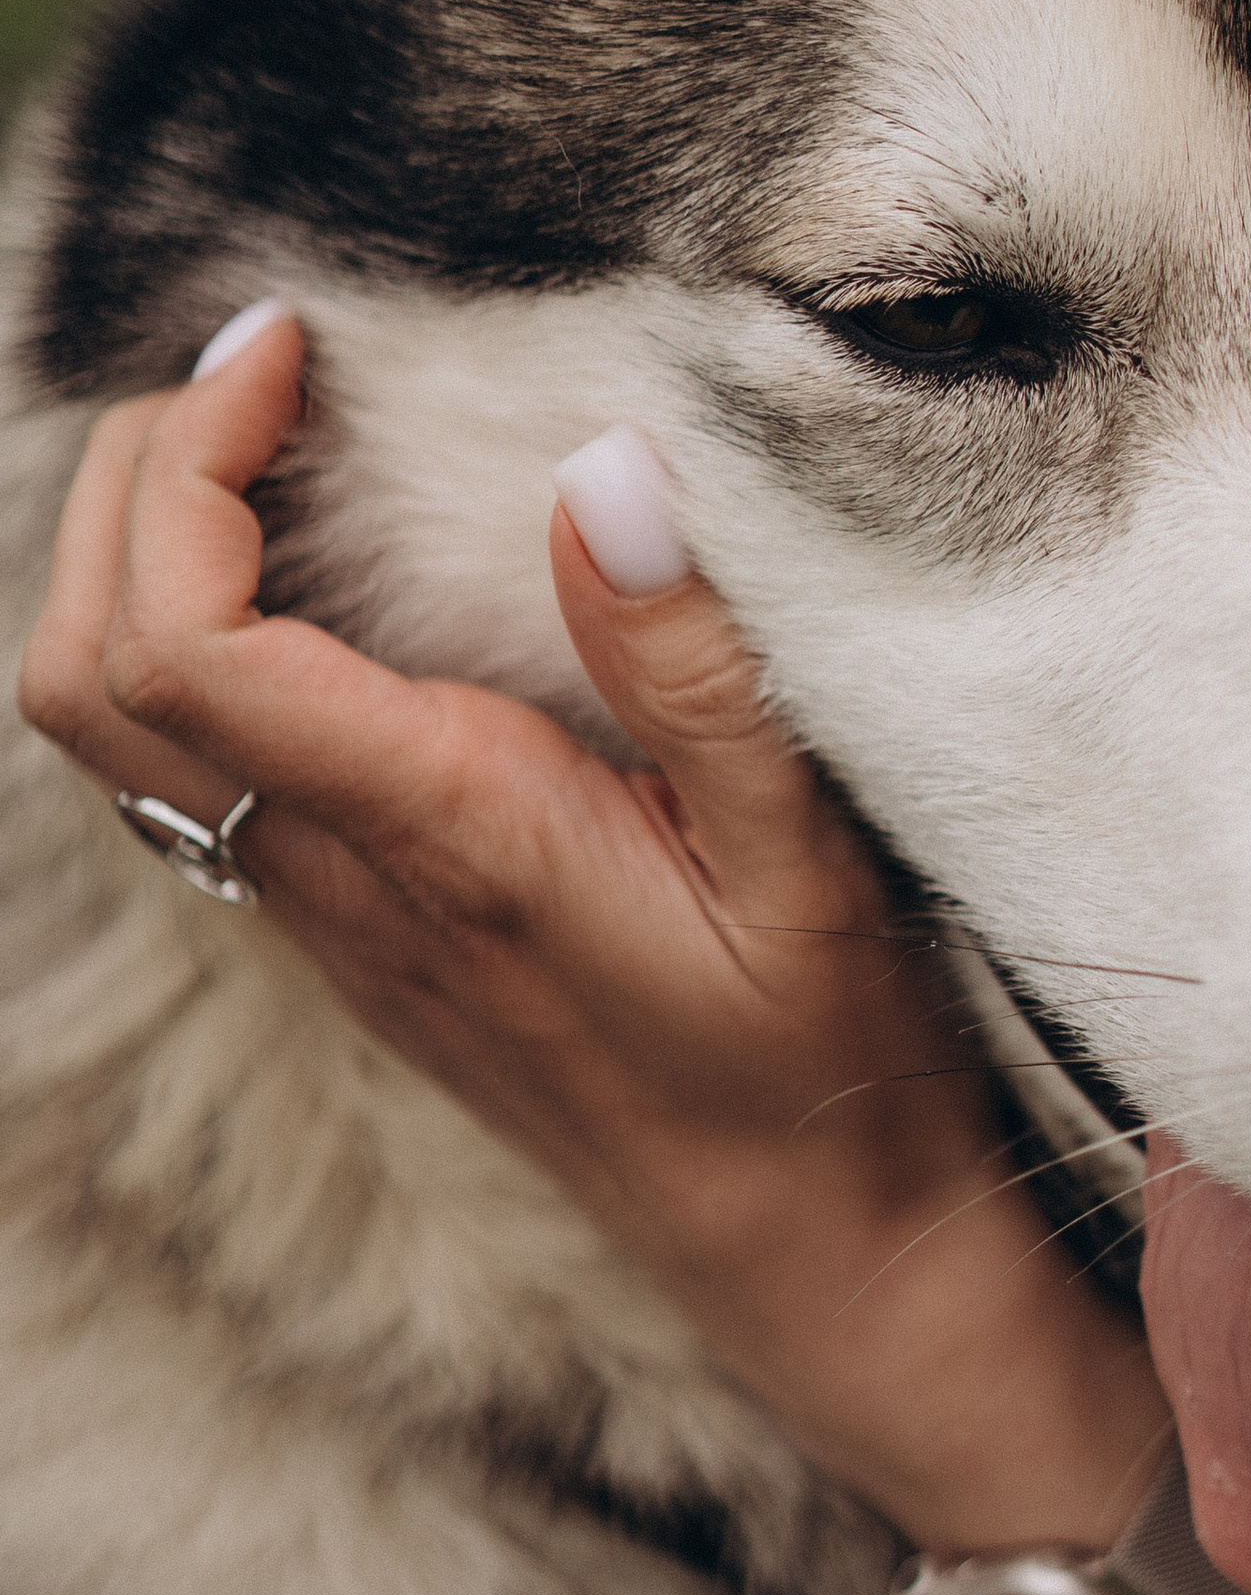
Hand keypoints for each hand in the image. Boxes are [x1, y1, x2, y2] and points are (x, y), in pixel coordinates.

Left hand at [17, 306, 1167, 1553]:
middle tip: (254, 371)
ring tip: (257, 446)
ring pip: (107, 737)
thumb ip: (695, 670)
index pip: (187, 645)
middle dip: (126, 489)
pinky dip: (182, 637)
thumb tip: (605, 469)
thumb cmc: (821, 1064)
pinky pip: (186, 773)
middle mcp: (347, 883)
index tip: (290, 346)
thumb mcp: (804, 860)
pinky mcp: (354, 933)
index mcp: (444, 837)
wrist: (807, 1249)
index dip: (192, 470)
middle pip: (85, 677)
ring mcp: (333, 918)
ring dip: (130, 565)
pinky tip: (306, 576)